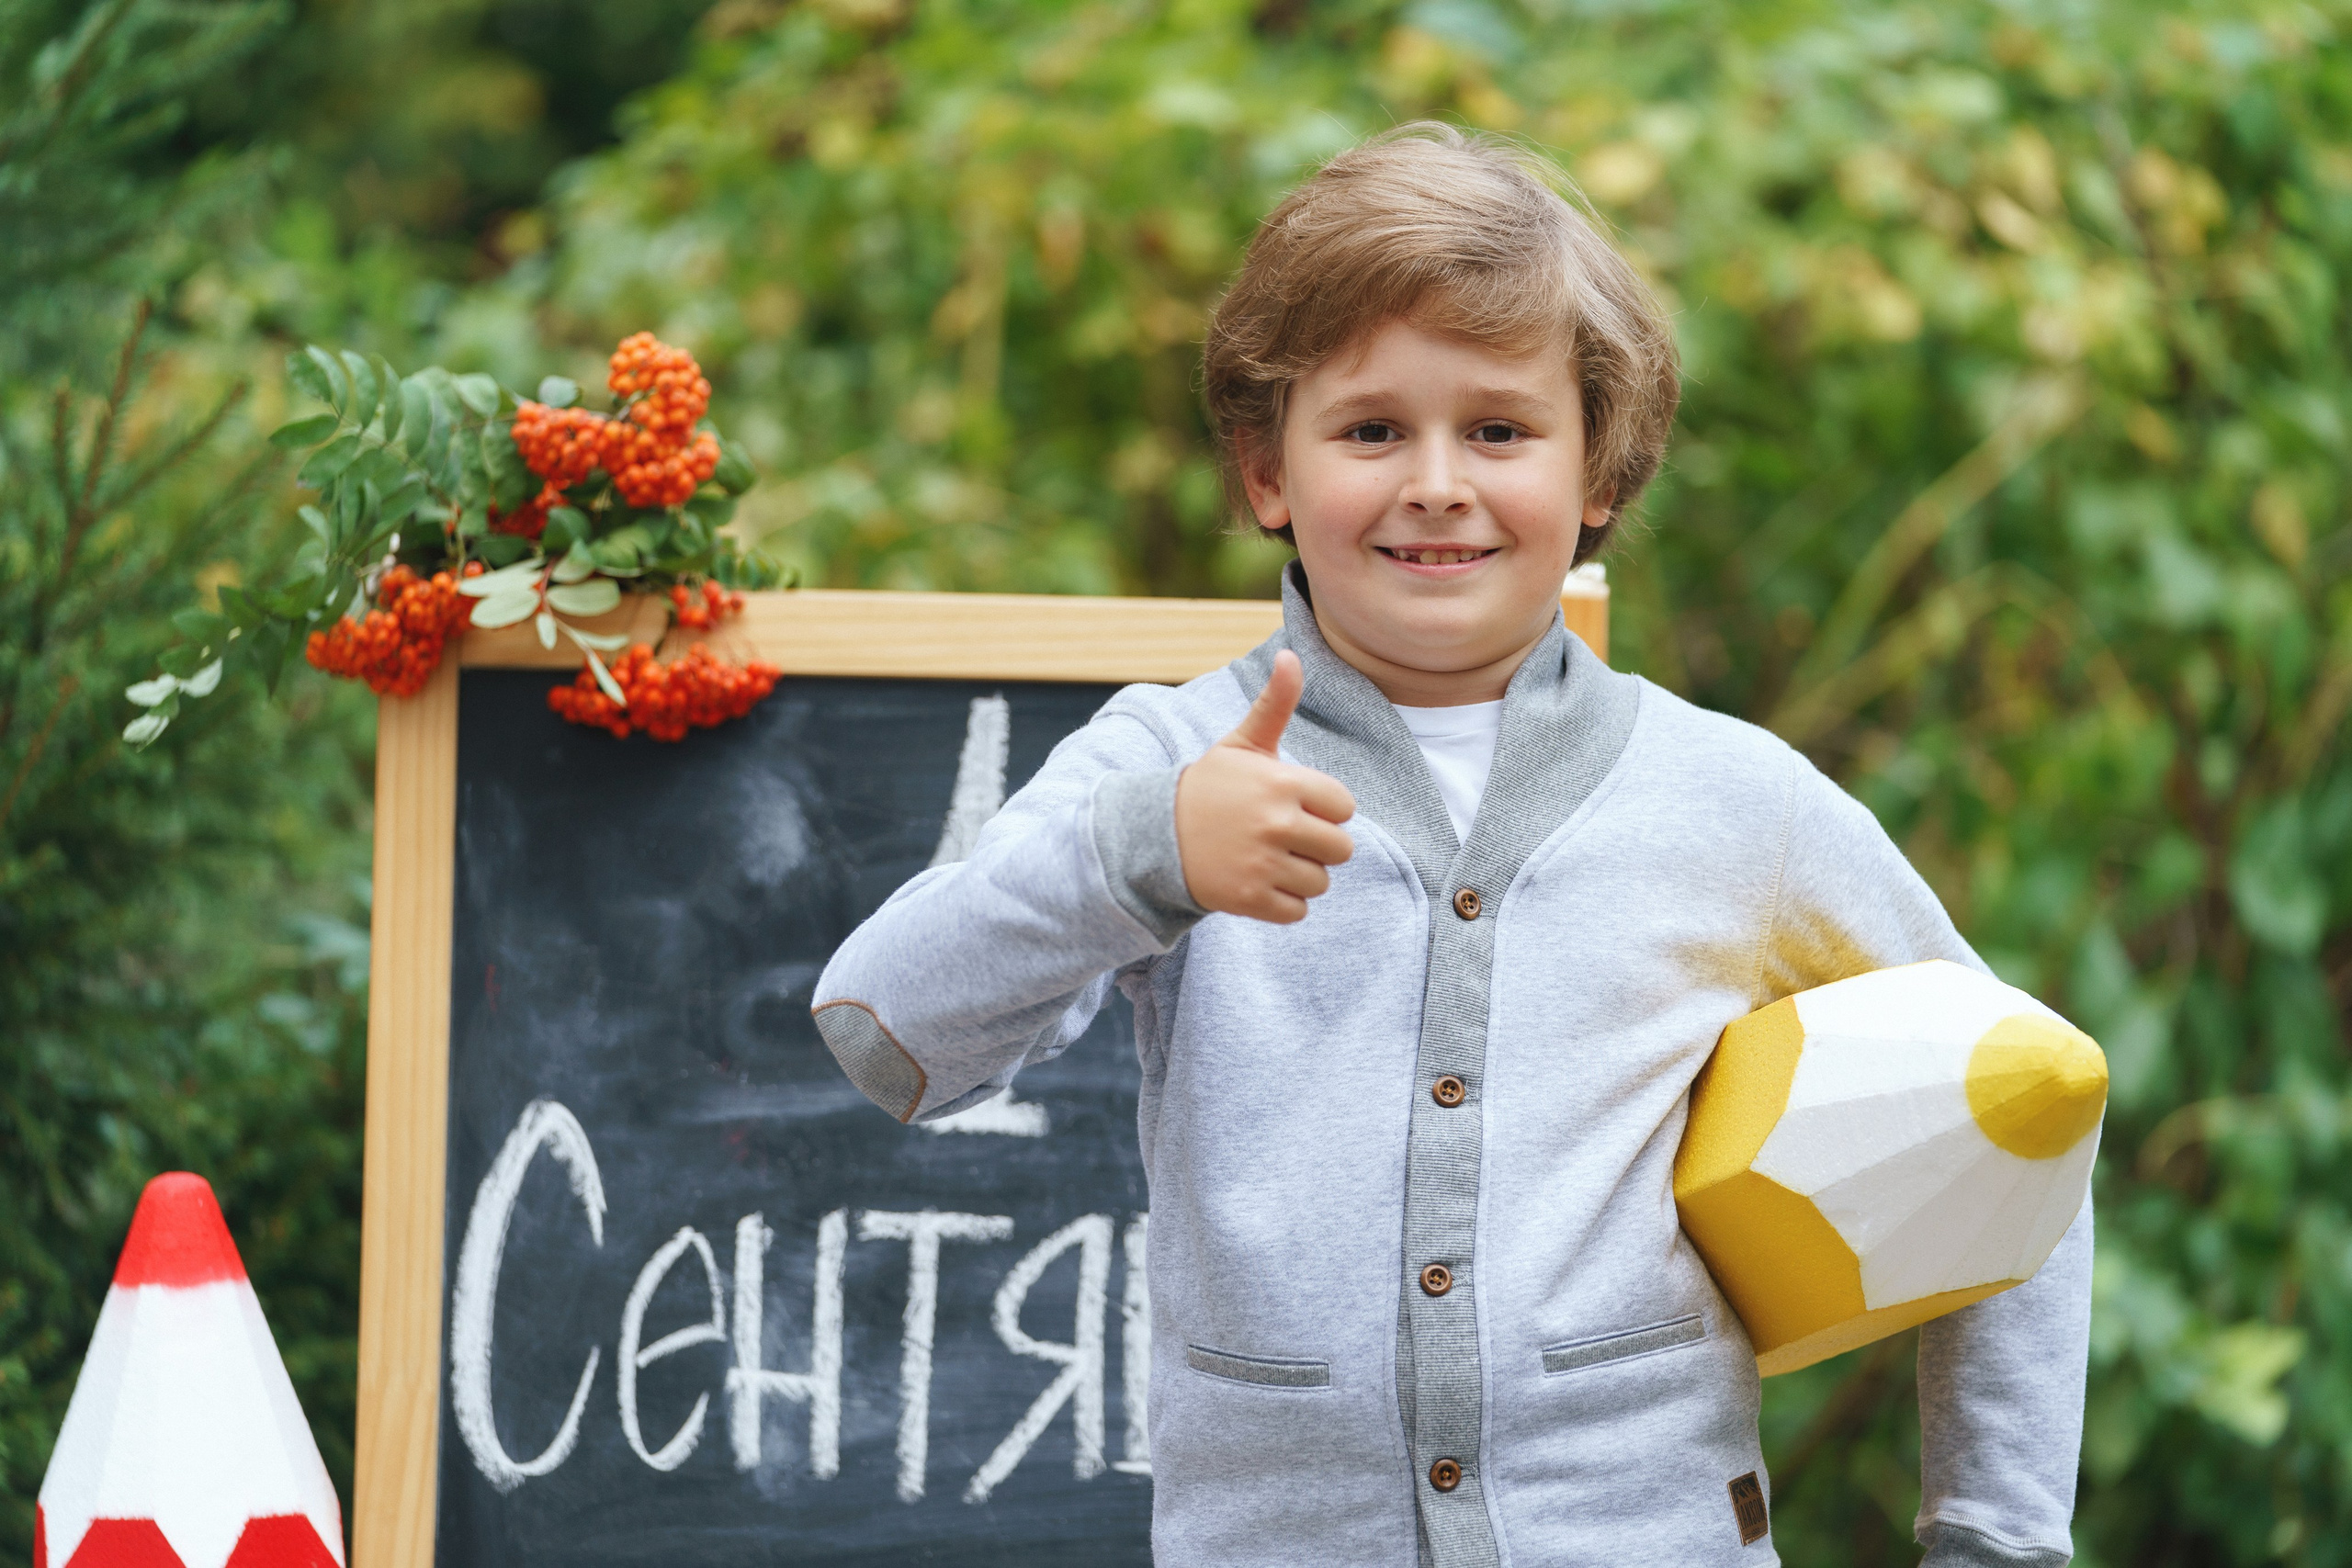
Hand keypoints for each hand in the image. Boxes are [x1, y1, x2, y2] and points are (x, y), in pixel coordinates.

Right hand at [1175, 650, 1355, 923]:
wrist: (1153, 835)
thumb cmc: (1210, 788)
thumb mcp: (1241, 745)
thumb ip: (1275, 704)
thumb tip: (1290, 654)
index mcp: (1282, 782)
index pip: (1344, 807)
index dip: (1322, 808)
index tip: (1291, 805)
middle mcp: (1276, 823)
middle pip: (1340, 848)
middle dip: (1316, 845)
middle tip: (1279, 836)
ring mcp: (1263, 864)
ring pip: (1320, 882)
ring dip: (1299, 875)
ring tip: (1265, 859)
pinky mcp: (1250, 900)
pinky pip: (1297, 911)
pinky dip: (1281, 903)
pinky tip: (1256, 882)